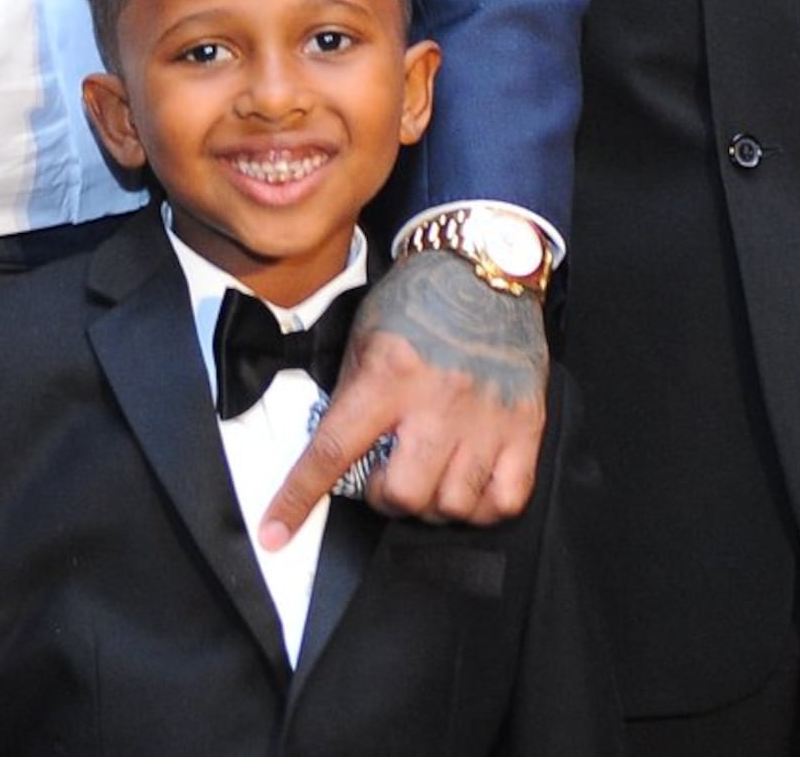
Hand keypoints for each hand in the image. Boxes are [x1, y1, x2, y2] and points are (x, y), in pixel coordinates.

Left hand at [259, 245, 547, 544]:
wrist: (485, 266)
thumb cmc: (419, 300)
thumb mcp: (365, 336)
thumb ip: (351, 396)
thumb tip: (336, 456)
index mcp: (387, 376)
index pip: (333, 451)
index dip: (299, 498)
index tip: (274, 534)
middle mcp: (438, 402)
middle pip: (403, 495)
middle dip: (384, 498)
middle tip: (385, 477)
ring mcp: (486, 418)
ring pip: (453, 505)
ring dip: (431, 503)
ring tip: (427, 476)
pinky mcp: (525, 426)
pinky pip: (504, 500)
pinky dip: (481, 506)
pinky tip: (468, 485)